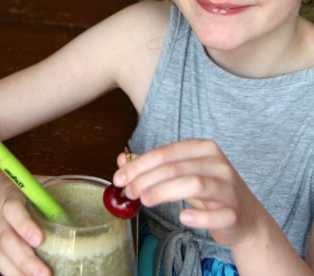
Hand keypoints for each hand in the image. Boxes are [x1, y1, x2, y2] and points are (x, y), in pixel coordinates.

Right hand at [0, 152, 50, 274]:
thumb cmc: (11, 186)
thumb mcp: (30, 182)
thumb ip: (52, 189)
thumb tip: (84, 192)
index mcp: (10, 199)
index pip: (14, 211)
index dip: (25, 226)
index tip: (39, 240)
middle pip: (8, 242)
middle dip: (26, 260)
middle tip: (44, 273)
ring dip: (16, 273)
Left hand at [113, 139, 265, 248]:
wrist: (245, 215)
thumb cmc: (208, 190)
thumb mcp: (181, 173)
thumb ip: (153, 166)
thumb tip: (122, 161)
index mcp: (202, 148)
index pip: (165, 152)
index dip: (140, 165)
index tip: (120, 178)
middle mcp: (217, 163)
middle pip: (175, 168)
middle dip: (146, 179)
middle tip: (129, 192)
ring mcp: (228, 187)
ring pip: (194, 184)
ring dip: (165, 192)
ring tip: (145, 201)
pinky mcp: (234, 212)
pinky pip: (216, 213)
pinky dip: (198, 216)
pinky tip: (182, 216)